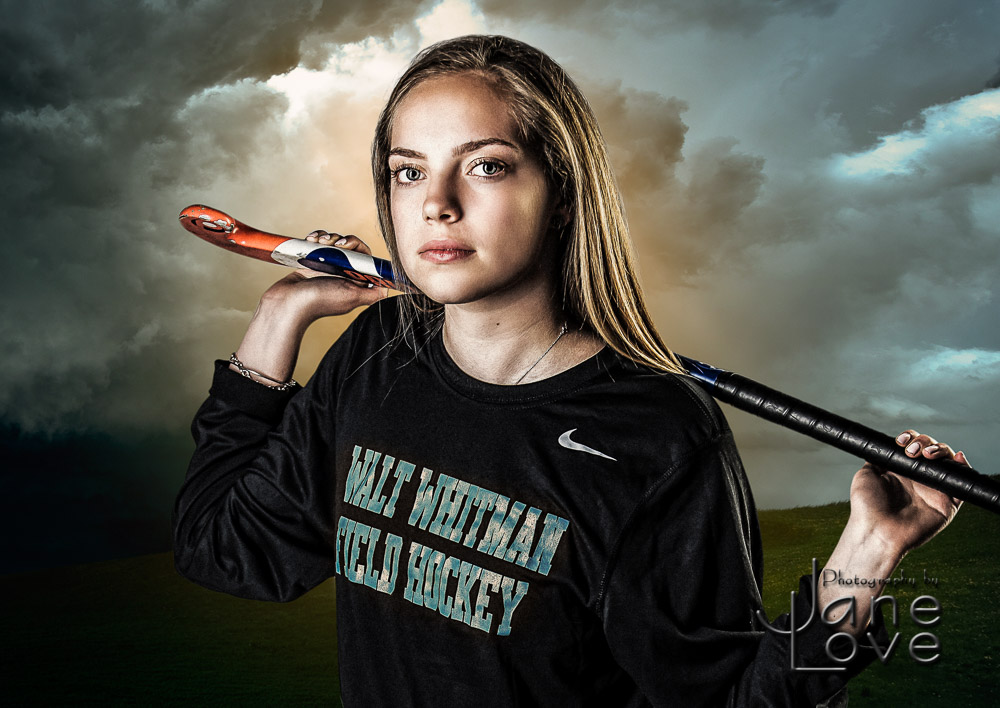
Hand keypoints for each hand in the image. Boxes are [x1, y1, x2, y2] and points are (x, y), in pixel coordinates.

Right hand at [259, 231, 388, 323]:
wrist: (288, 303)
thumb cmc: (320, 301)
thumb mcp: (352, 297)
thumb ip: (372, 293)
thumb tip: (388, 289)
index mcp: (355, 281)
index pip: (366, 258)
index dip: (359, 248)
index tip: (347, 246)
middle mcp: (342, 273)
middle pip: (351, 247)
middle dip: (343, 240)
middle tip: (334, 243)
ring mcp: (327, 267)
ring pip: (334, 242)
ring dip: (328, 237)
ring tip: (319, 242)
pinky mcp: (312, 261)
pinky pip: (319, 243)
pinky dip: (316, 238)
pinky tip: (310, 239)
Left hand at [846, 429, 965, 560]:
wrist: (875, 530)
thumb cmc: (867, 506)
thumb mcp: (867, 474)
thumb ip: (879, 458)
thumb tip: (883, 445)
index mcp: (901, 470)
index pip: (914, 446)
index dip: (912, 438)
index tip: (902, 441)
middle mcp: (919, 478)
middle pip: (932, 450)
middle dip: (925, 442)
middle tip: (912, 451)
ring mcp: (933, 490)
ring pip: (947, 463)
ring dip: (941, 451)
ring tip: (928, 454)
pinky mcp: (947, 504)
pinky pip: (962, 485)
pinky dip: (963, 469)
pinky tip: (957, 458)